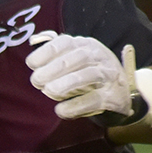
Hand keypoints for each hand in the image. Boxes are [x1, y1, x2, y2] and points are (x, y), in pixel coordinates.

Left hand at [25, 34, 141, 122]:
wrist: (120, 92)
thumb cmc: (88, 72)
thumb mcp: (74, 57)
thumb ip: (55, 52)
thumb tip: (33, 46)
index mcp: (85, 45)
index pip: (65, 42)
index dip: (46, 52)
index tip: (31, 64)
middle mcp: (99, 56)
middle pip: (78, 58)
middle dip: (53, 69)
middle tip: (36, 81)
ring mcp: (108, 76)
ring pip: (89, 75)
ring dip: (66, 84)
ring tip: (48, 91)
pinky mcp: (112, 96)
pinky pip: (94, 99)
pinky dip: (75, 106)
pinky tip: (60, 110)